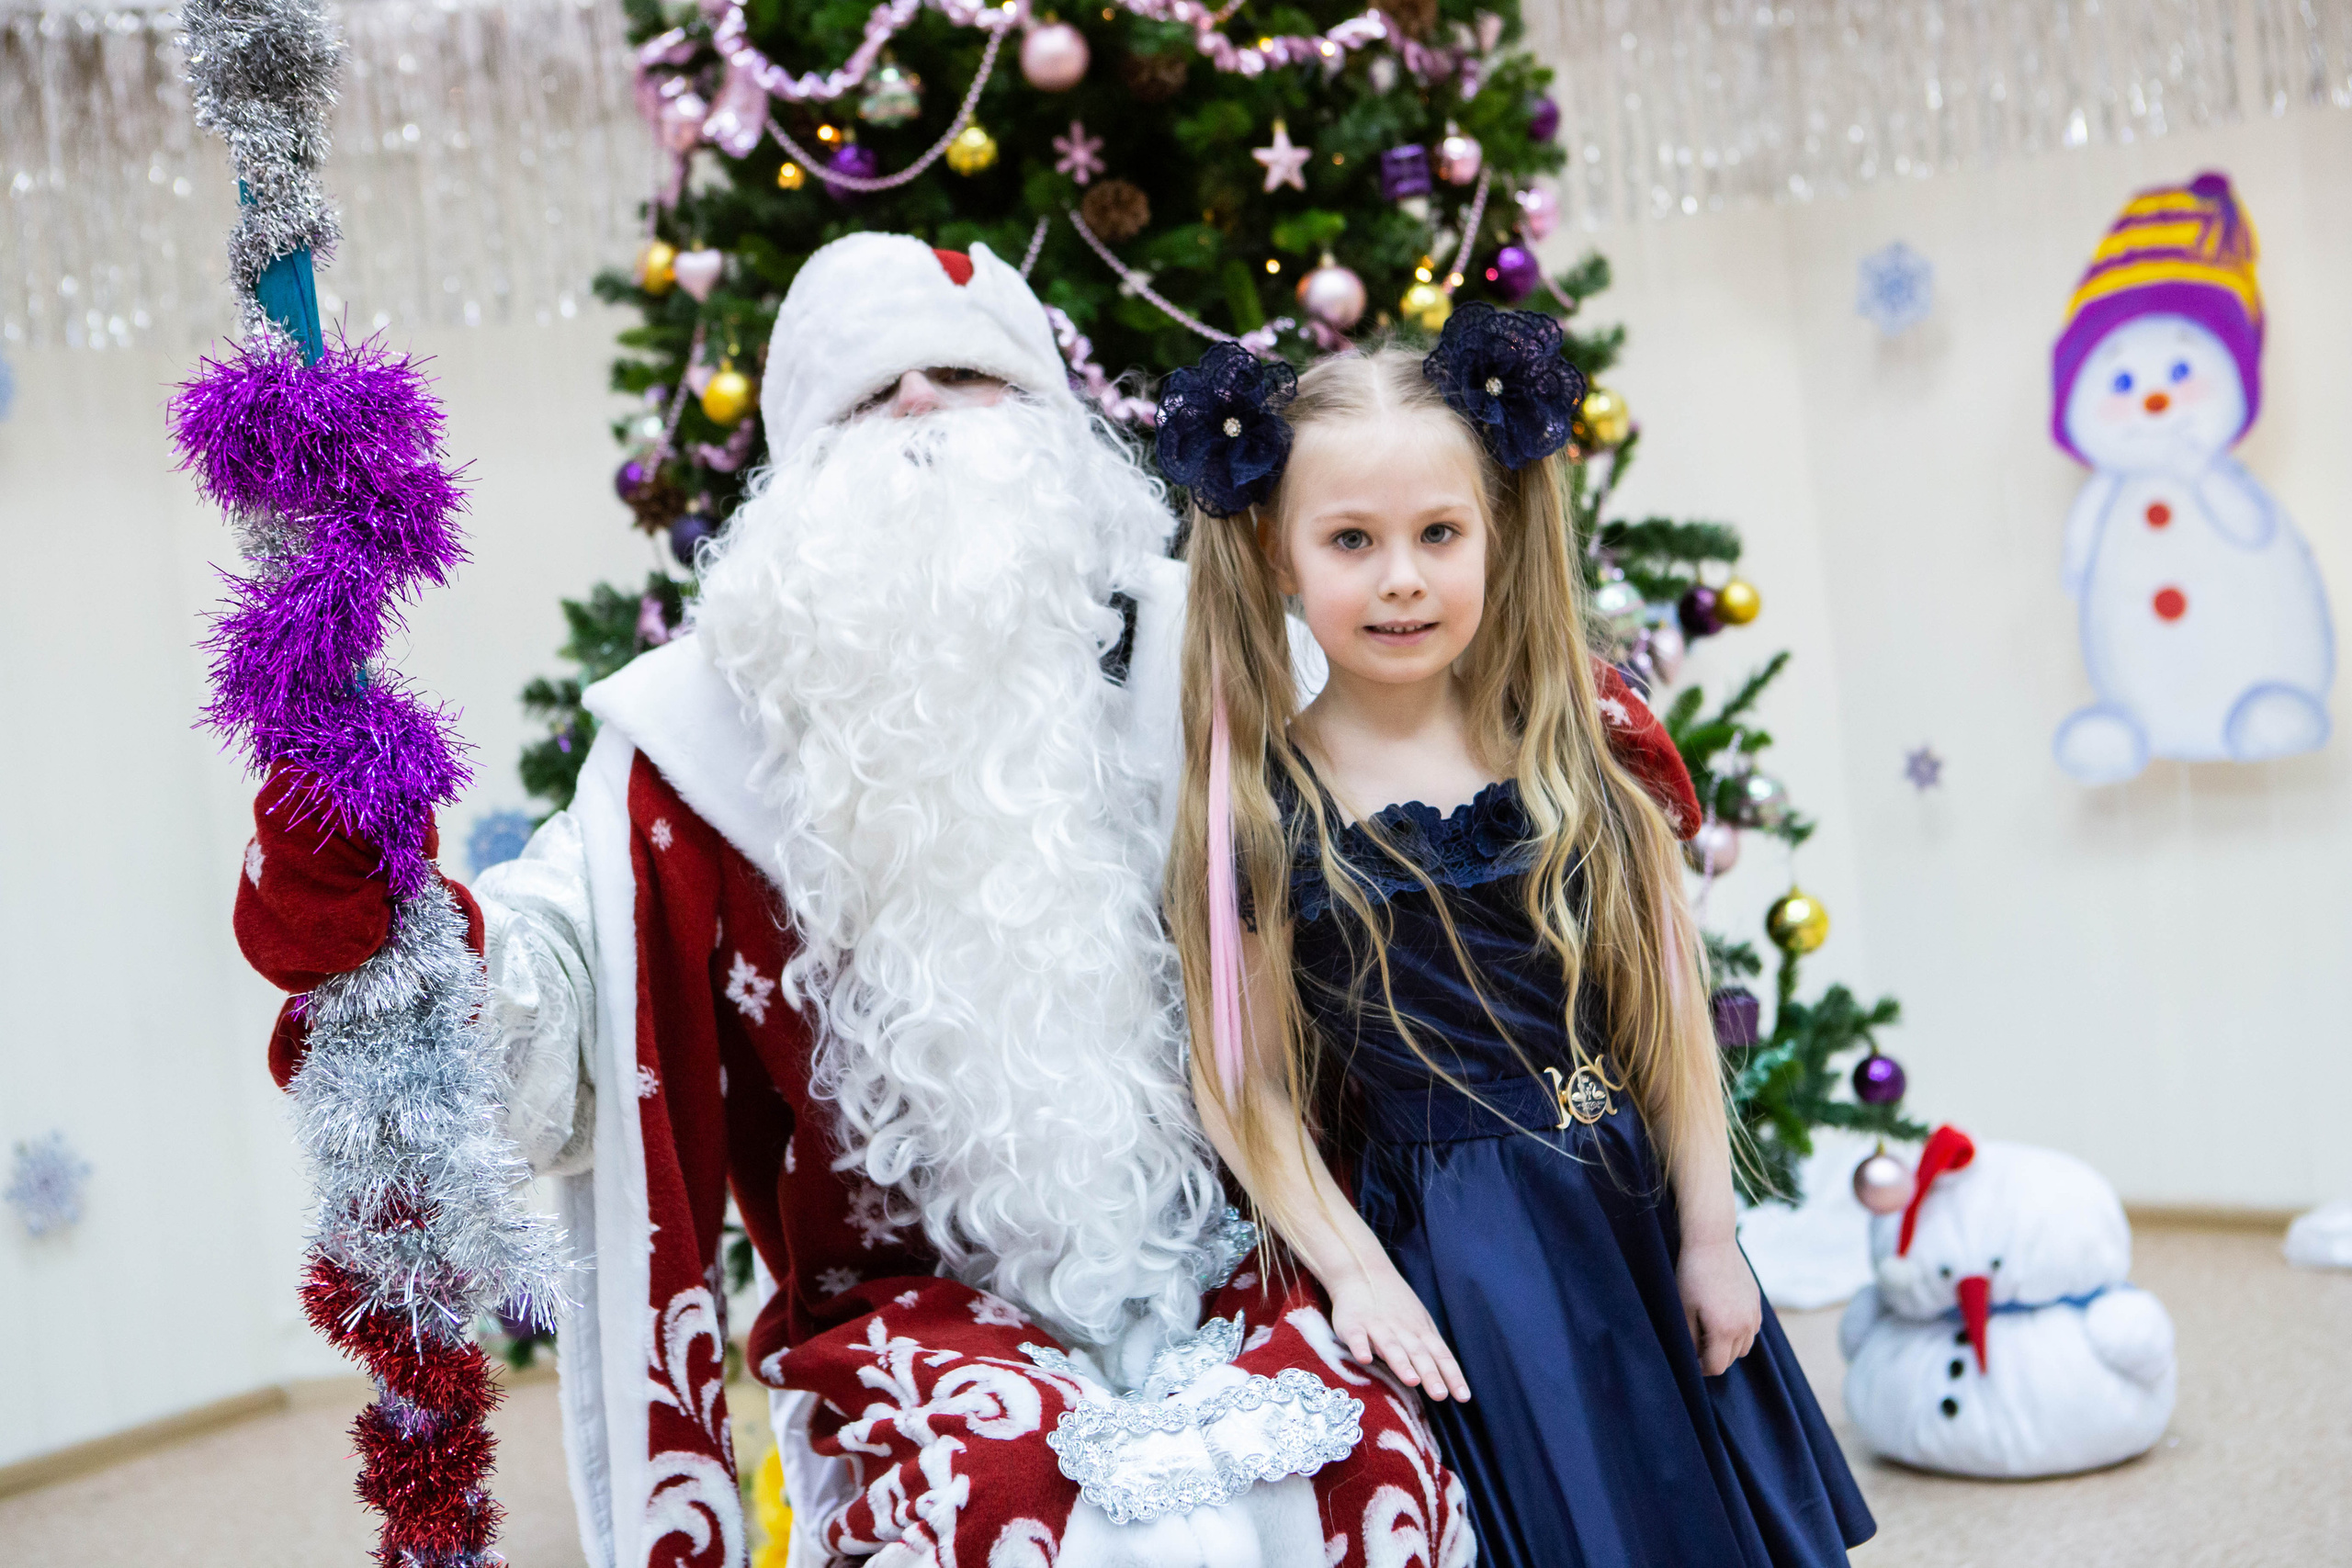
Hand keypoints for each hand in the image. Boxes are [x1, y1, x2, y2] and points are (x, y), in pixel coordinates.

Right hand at [1326, 1259, 1471, 1401]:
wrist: (1362, 1270)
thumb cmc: (1395, 1304)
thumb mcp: (1419, 1322)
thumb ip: (1429, 1348)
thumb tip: (1446, 1378)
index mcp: (1420, 1331)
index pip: (1441, 1355)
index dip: (1452, 1375)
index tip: (1463, 1397)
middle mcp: (1402, 1330)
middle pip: (1419, 1354)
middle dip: (1430, 1374)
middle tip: (1440, 1395)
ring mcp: (1377, 1326)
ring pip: (1391, 1346)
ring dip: (1401, 1363)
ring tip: (1411, 1380)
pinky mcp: (1353, 1324)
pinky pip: (1358, 1337)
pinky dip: (1361, 1347)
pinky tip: (1365, 1359)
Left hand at [1678, 1238, 1760, 1376]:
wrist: (1712, 1241)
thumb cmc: (1692, 1274)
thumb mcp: (1684, 1308)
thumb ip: (1690, 1338)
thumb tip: (1693, 1356)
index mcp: (1725, 1330)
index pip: (1717, 1366)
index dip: (1701, 1368)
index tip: (1690, 1361)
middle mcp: (1745, 1325)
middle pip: (1732, 1358)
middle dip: (1714, 1357)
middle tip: (1696, 1344)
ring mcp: (1754, 1313)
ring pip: (1746, 1346)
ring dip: (1730, 1346)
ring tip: (1710, 1332)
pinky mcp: (1757, 1302)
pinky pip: (1753, 1328)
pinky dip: (1741, 1331)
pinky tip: (1724, 1318)